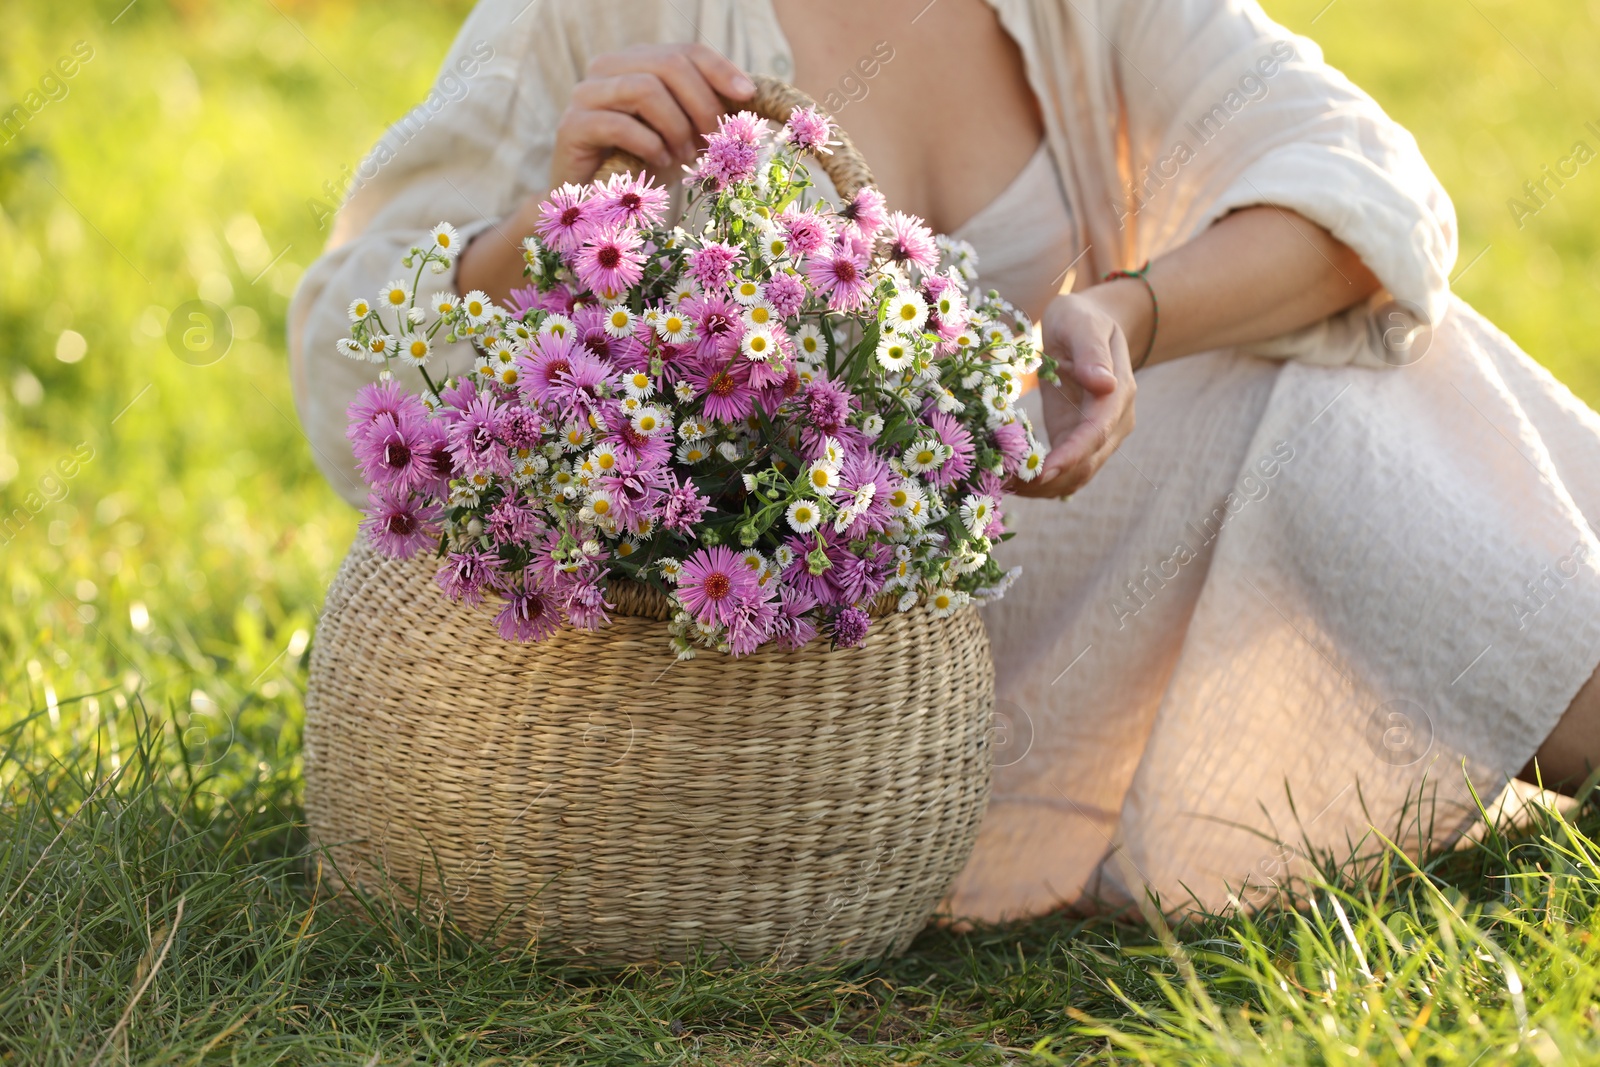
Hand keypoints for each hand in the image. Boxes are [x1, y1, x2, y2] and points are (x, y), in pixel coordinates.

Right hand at [550, 43, 756, 186]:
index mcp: (636, 62)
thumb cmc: (645, 163)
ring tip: (684, 156)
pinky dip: (649, 145)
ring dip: (675, 126)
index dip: (720, 69)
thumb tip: (751, 96)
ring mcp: (585, 94)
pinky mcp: (573, 125)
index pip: (685, 51)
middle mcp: (607, 68)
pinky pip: (619, 124)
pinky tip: (658, 163)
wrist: (597, 200)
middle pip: (667, 65)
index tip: (747, 95)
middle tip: (714, 139)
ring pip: (645, 89)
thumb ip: (707, 110)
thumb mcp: (683, 132)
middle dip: (701, 103)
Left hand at [1011, 282, 1145, 498]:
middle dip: (1049, 479)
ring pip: (1077, 475)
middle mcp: (1115, 421)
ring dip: (1044, 487)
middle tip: (1006, 485)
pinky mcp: (1078, 440)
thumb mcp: (1080, 322)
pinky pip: (1066, 469)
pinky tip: (1014, 482)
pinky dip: (1042, 481)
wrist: (1087, 325)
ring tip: (1004, 487)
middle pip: (1087, 463)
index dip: (1071, 455)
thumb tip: (1103, 383)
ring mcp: (1100, 435)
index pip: (1096, 432)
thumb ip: (1090, 350)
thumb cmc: (1080, 318)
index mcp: (1118, 393)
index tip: (1043, 472)